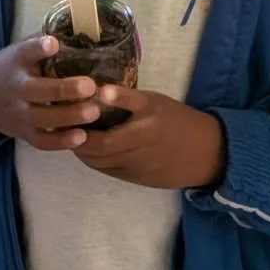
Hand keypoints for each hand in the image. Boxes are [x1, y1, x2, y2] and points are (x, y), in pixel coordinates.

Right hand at [0, 36, 100, 150]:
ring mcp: (20, 115)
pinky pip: (42, 141)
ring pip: (43, 119)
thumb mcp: (20, 51)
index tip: (53, 43)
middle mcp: (17, 90)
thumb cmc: (12, 68)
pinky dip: (61, 142)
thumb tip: (77, 27)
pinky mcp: (24, 134)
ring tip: (94, 112)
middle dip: (65, 89)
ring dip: (69, 117)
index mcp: (17, 63)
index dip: (39, 48)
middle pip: (38, 91)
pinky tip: (82, 137)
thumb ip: (42, 43)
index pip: (25, 52)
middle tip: (91, 86)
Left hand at [73, 86, 224, 189]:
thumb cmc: (178, 120)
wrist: (205, 154)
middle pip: (101, 144)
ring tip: (69, 134)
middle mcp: (142, 140)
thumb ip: (128, 101)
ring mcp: (137, 163)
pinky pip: (106, 169)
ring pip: (98, 159)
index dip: (103, 106)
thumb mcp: (156, 102)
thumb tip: (95, 92)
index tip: (90, 96)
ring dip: (81, 148)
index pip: (127, 106)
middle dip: (78, 135)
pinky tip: (86, 148)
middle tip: (64, 122)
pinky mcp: (135, 177)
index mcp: (150, 116)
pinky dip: (92, 159)